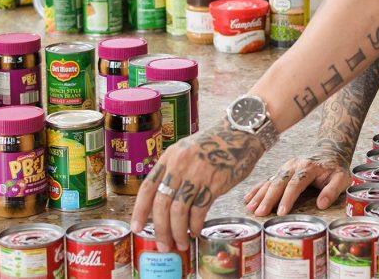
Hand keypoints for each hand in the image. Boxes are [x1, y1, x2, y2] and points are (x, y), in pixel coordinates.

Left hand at [131, 118, 264, 251]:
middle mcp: (180, 165)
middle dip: (160, 229)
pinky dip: (195, 225)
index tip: (138, 227)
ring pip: (179, 211)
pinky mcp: (215, 183)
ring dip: (178, 232)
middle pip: (161, 204)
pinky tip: (195, 231)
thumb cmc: (214, 144)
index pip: (148, 188)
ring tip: (181, 242)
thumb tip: (161, 203)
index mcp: (169, 157)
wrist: (240, 134)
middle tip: (163, 244)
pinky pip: (199, 210)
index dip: (140, 211)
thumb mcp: (186, 151)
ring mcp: (197, 173)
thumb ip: (173, 171)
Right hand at [243, 151, 350, 216]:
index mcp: (308, 167)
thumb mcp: (342, 178)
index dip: (287, 199)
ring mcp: (285, 167)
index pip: (295, 184)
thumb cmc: (335, 167)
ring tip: (250, 208)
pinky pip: (267, 180)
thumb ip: (332, 190)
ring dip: (259, 195)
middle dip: (268, 199)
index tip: (280, 212)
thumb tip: (321, 205)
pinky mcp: (281, 170)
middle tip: (260, 213)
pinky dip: (257, 189)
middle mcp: (294, 166)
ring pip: (270, 181)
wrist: (329, 149)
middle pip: (278, 182)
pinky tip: (248, 199)